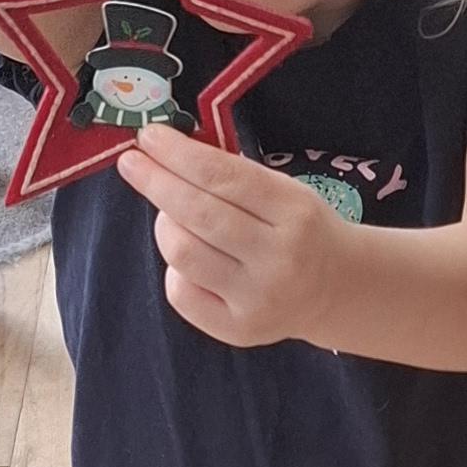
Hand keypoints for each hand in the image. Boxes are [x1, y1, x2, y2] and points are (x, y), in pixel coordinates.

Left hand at [118, 124, 352, 347]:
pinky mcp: (238, 329)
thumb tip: (166, 152)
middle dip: (156, 182)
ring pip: (183, 253)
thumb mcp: (285, 191)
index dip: (178, 154)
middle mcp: (279, 258)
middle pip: (198, 214)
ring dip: (165, 225)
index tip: (149, 136)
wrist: (335, 289)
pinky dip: (174, 268)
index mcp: (295, 212)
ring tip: (172, 216)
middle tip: (132, 163)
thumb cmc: (300, 229)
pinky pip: (181, 292)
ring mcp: (258, 298)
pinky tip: (188, 260)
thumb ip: (233, 176)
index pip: (224, 177)